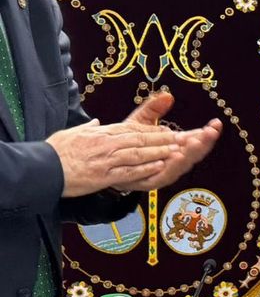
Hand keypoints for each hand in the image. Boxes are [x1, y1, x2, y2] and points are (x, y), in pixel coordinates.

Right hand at [47, 119, 179, 196]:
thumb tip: (97, 122)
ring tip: (176, 151)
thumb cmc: (54, 152)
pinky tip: (159, 167)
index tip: (166, 130)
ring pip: (138, 153)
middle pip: (139, 139)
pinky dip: (145, 168)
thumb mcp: (71, 133)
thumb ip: (88, 127)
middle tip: (181, 138)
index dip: (151, 130)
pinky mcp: (104, 175)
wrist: (42, 169)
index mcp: (100, 133)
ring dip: (159, 152)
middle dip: (162, 139)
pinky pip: (129, 171)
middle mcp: (105, 143)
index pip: (131, 128)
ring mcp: (106, 159)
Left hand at [117, 93, 223, 190]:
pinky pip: (165, 175)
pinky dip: (173, 167)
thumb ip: (153, 108)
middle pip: (194, 153)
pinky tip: (178, 156)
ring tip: (197, 142)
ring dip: (191, 154)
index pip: (195, 139)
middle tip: (211, 132)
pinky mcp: (151, 182)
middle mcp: (173, 161)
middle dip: (204, 142)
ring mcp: (164, 172)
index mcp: (174, 147)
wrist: (107, 162)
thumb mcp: (140, 122)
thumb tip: (168, 95)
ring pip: (183, 165)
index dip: (206, 132)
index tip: (215, 123)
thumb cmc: (127, 143)